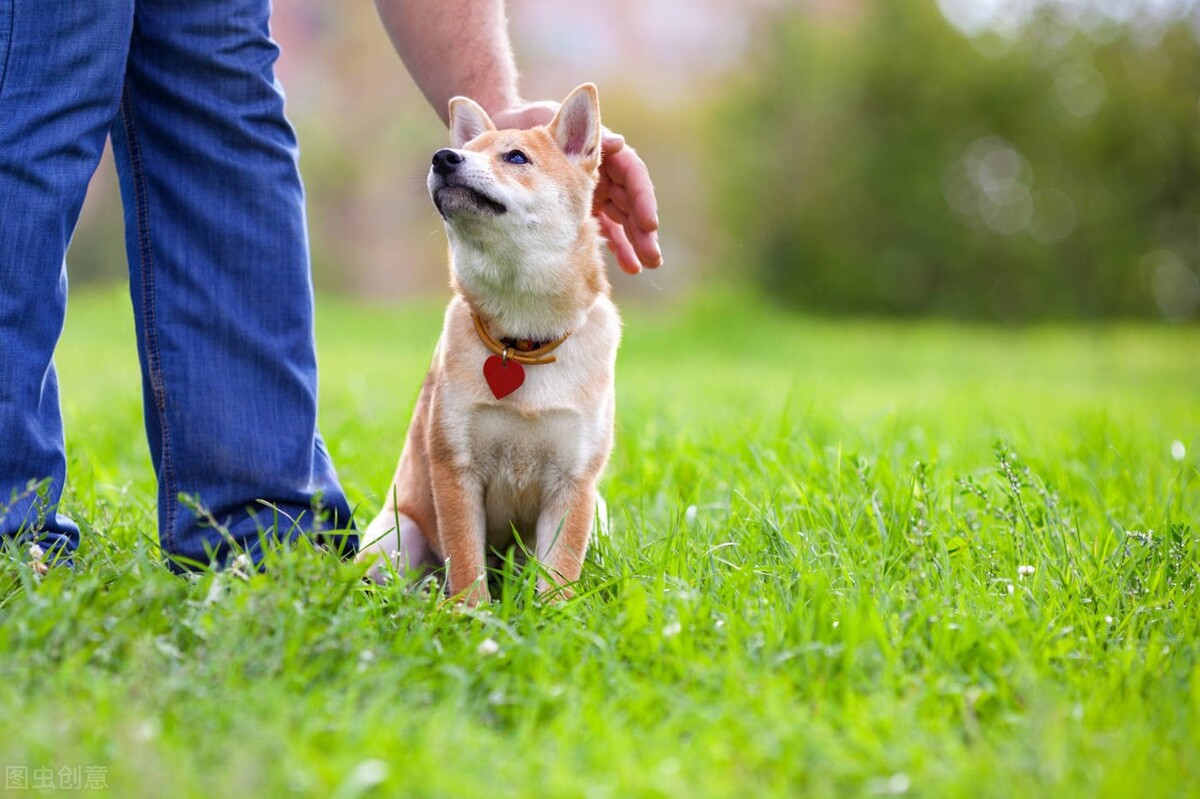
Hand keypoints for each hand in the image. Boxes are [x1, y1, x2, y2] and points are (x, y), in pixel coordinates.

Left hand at [493, 102, 661, 273]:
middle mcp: (603, 171)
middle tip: (652, 256)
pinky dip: (619, 246)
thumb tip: (619, 142)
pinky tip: (629, 266)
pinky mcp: (582, 208)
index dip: (643, 199)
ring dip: (636, 241)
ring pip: (624, 218)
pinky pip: (607, 230)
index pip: (632, 175)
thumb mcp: (547, 118)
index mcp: (602, 151)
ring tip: (647, 264)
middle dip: (643, 228)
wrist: (499, 134)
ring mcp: (595, 191)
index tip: (648, 223)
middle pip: (632, 201)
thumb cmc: (524, 122)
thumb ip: (575, 131)